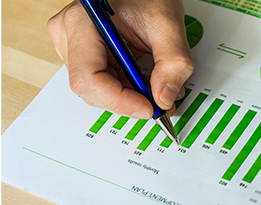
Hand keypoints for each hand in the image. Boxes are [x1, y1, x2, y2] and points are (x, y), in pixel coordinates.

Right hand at [47, 0, 192, 117]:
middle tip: (158, 103)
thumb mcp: (167, 25)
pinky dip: (126, 89)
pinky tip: (144, 82)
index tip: (148, 107)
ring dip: (129, 97)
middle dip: (128, 101)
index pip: (89, 78)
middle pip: (92, 89)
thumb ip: (172, 62)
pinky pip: (102, 82)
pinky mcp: (85, 54)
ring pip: (98, 90)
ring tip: (155, 90)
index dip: (119, 100)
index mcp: (82, 23)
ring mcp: (74, 46)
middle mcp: (70, 36)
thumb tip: (164, 98)